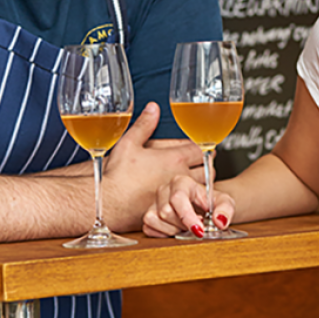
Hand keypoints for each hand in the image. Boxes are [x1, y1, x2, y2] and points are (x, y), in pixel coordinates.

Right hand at [100, 102, 205, 231]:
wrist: (110, 202)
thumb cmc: (118, 175)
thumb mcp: (129, 143)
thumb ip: (144, 125)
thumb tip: (153, 108)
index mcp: (174, 158)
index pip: (200, 150)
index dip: (202, 147)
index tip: (200, 147)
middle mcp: (180, 176)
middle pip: (208, 170)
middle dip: (207, 165)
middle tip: (203, 164)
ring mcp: (178, 195)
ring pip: (202, 188)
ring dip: (202, 183)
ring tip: (197, 180)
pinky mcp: (173, 210)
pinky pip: (192, 204)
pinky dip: (193, 200)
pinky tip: (186, 198)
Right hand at [143, 173, 235, 238]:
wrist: (204, 207)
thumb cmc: (211, 202)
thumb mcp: (225, 202)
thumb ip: (225, 209)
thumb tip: (220, 221)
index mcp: (181, 182)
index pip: (178, 198)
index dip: (187, 216)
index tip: (199, 229)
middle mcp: (165, 189)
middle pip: (166, 212)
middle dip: (182, 224)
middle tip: (196, 225)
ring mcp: (154, 202)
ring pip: (154, 220)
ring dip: (172, 229)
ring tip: (184, 226)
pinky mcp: (148, 215)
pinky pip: (148, 228)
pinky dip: (162, 233)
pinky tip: (174, 229)